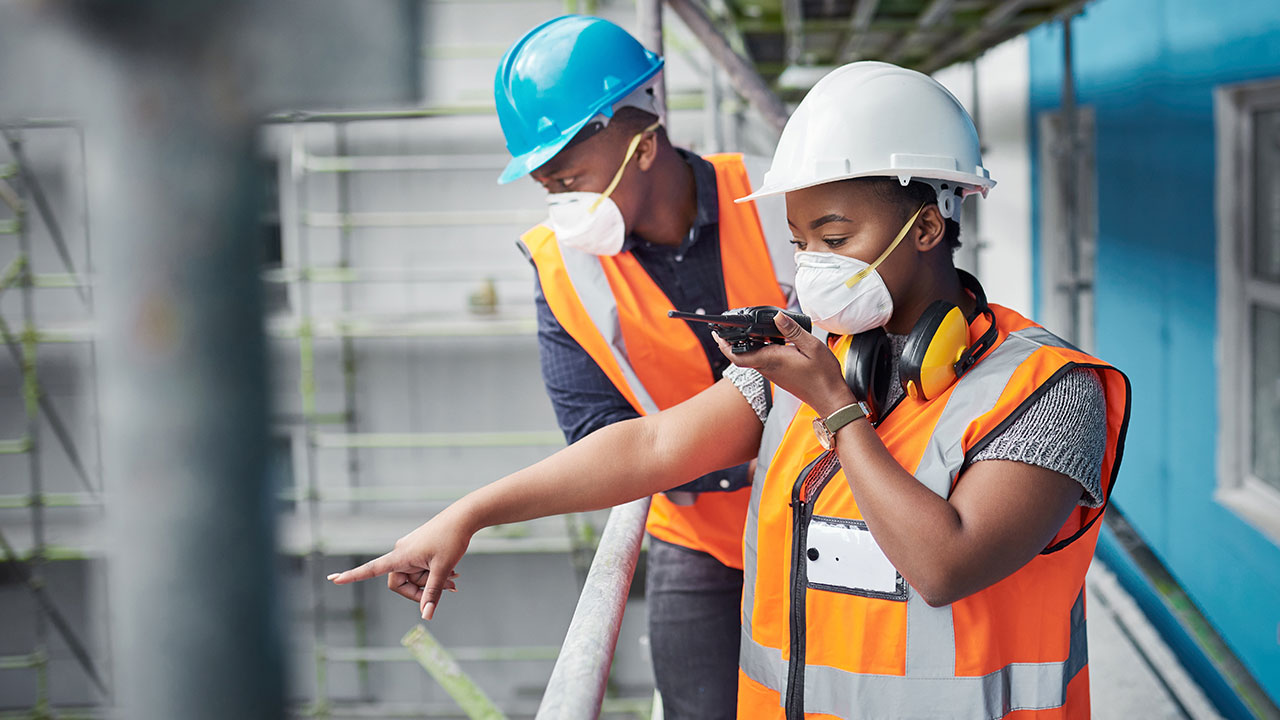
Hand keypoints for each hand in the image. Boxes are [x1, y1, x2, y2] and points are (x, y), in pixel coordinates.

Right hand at [327, 510, 472, 619]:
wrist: (463, 517)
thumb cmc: (451, 539)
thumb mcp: (443, 568)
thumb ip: (433, 592)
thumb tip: (426, 615)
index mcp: (400, 555)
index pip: (371, 569)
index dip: (352, 576)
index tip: (334, 579)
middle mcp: (401, 553)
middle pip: (402, 583)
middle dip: (422, 589)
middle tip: (450, 586)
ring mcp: (409, 551)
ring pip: (415, 577)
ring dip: (432, 581)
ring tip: (455, 577)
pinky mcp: (418, 550)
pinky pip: (421, 569)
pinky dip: (434, 574)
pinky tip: (453, 574)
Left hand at [715, 312, 854, 418]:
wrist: (830, 398)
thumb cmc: (823, 376)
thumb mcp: (811, 346)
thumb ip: (792, 330)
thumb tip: (777, 316)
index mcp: (772, 360)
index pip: (738, 354)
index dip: (724, 345)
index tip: (717, 333)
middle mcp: (768, 368)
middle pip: (741, 354)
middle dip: (732, 340)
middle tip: (728, 326)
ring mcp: (772, 373)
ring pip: (752, 357)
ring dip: (747, 343)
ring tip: (749, 328)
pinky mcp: (778, 375)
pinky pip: (762, 360)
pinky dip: (760, 348)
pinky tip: (769, 339)